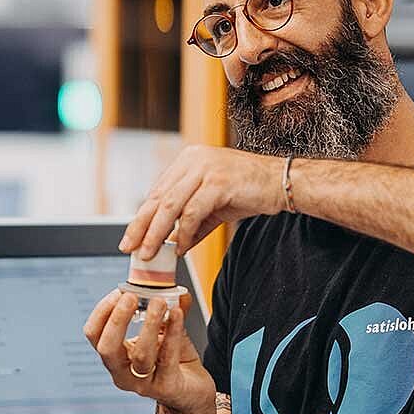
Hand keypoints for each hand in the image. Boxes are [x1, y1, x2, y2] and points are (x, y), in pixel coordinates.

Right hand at [83, 291, 215, 413]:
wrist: (193, 393)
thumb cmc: (174, 362)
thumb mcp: (165, 333)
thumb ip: (167, 312)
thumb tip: (174, 289)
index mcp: (115, 357)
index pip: (95, 334)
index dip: (102, 312)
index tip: (119, 292)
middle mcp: (123, 372)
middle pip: (107, 348)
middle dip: (117, 320)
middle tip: (131, 297)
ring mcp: (143, 384)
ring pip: (140, 355)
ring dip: (149, 324)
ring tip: (160, 303)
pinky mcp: (166, 387)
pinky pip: (167, 358)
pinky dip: (173, 333)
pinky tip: (177, 314)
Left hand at [120, 144, 284, 259]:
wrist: (284, 183)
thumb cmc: (250, 190)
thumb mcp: (214, 205)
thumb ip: (192, 222)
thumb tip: (173, 244)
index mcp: (189, 160)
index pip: (157, 191)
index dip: (142, 216)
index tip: (131, 236)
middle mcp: (193, 160)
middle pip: (158, 197)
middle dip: (141, 226)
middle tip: (129, 247)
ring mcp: (205, 168)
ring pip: (170, 206)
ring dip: (157, 233)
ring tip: (149, 253)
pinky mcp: (218, 182)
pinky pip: (192, 213)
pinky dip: (183, 233)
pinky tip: (180, 248)